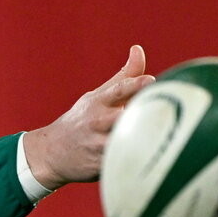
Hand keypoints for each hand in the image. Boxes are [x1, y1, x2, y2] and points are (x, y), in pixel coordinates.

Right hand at [22, 46, 154, 188]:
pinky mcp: (98, 166)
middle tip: (166, 114)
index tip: (151, 81)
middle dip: (140, 116)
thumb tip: (138, 50)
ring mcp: (96, 146)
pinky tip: (150, 162)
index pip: (118, 90)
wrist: (51, 153)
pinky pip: (119, 164)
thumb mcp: (96, 97)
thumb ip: (123, 78)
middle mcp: (97, 122)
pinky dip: (134, 163)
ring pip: (121, 144)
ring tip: (162, 140)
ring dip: (139, 141)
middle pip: (122, 118)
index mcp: (98, 102)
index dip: (135, 85)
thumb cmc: (81, 121)